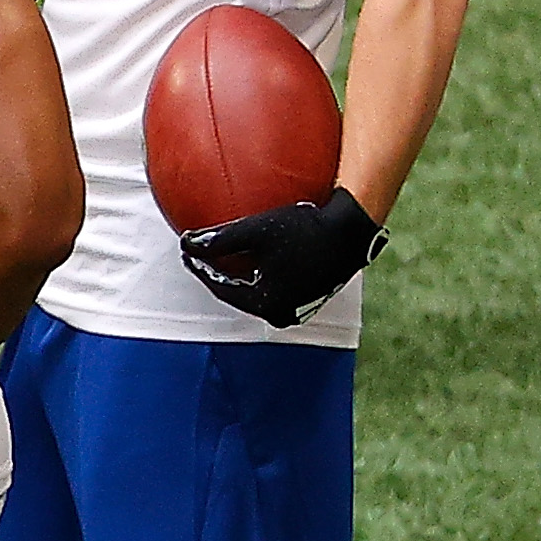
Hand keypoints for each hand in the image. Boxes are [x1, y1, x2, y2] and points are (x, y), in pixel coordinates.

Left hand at [180, 188, 382, 326]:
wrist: (355, 227)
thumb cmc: (306, 228)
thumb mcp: (257, 231)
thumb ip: (219, 240)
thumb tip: (185, 243)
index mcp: (268, 304)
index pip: (222, 289)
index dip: (202, 269)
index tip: (189, 252)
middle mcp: (284, 313)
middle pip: (240, 292)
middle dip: (221, 273)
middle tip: (204, 255)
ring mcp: (301, 307)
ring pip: (260, 290)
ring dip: (243, 273)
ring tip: (227, 255)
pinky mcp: (313, 296)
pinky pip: (278, 285)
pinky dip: (265, 272)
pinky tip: (258, 253)